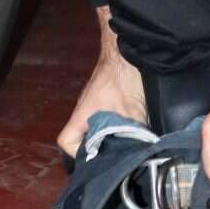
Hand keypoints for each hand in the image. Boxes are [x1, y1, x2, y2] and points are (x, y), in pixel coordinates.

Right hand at [56, 8, 147, 158]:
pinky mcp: (108, 97)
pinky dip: (119, 123)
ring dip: (111, 135)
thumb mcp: (132, 111)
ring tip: (128, 142)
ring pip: (97, 127)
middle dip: (99, 148)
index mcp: (83, 114)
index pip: (66, 141)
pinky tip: (135, 126)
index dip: (78, 154)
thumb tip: (143, 151)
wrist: (129, 49)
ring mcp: (96, 102)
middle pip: (82, 137)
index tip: (96, 159)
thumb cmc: (122, 75)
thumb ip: (134, 133)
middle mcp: (85, 110)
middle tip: (116, 156)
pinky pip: (108, 117)